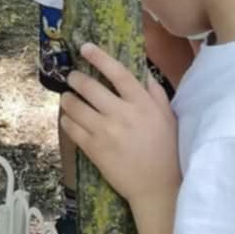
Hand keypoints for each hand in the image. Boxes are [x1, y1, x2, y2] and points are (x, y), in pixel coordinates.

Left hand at [60, 43, 179, 209]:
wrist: (157, 186)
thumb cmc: (165, 149)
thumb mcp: (168, 117)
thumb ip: (155, 93)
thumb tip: (142, 72)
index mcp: (142, 104)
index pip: (118, 73)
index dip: (100, 57)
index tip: (85, 47)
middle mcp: (122, 114)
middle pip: (90, 87)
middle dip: (76, 79)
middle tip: (72, 77)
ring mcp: (106, 132)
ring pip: (75, 106)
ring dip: (67, 99)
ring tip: (68, 98)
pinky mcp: (94, 149)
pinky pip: (71, 128)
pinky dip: (67, 120)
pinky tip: (69, 118)